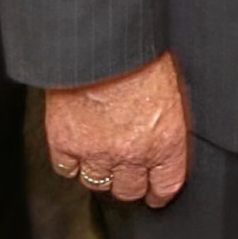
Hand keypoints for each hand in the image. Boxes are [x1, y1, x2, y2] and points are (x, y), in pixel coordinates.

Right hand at [46, 51, 191, 206]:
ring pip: (97, 183)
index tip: (156, 194)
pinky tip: (76, 151)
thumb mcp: (172, 86)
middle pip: (129, 190)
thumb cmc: (141, 54)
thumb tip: (165, 130)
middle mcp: (132, 152)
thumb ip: (168, 118)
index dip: (160, 192)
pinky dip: (71, 162)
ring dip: (100, 173)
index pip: (166, 185)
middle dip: (130, 183)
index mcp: (165, 140)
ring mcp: (96, 151)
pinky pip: (67, 169)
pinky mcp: (66, 143)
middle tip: (127, 175)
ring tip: (101, 160)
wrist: (102, 43)